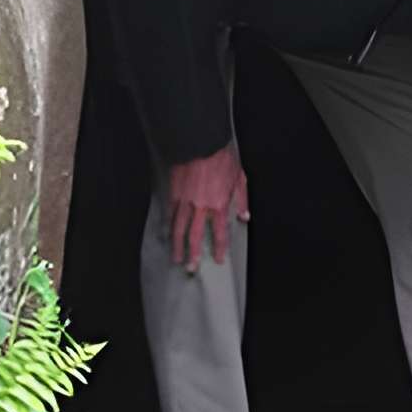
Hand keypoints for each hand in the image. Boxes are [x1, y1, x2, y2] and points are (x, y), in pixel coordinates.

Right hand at [167, 145, 248, 272]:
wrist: (201, 142)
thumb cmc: (222, 157)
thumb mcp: (239, 178)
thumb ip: (242, 200)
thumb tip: (244, 216)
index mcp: (219, 204)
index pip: (220, 233)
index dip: (220, 248)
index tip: (219, 260)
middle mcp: (201, 207)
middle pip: (195, 236)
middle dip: (193, 255)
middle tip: (191, 269)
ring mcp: (185, 201)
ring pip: (178, 228)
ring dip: (177, 245)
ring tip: (176, 258)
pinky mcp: (174, 192)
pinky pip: (170, 213)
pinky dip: (168, 225)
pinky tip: (167, 233)